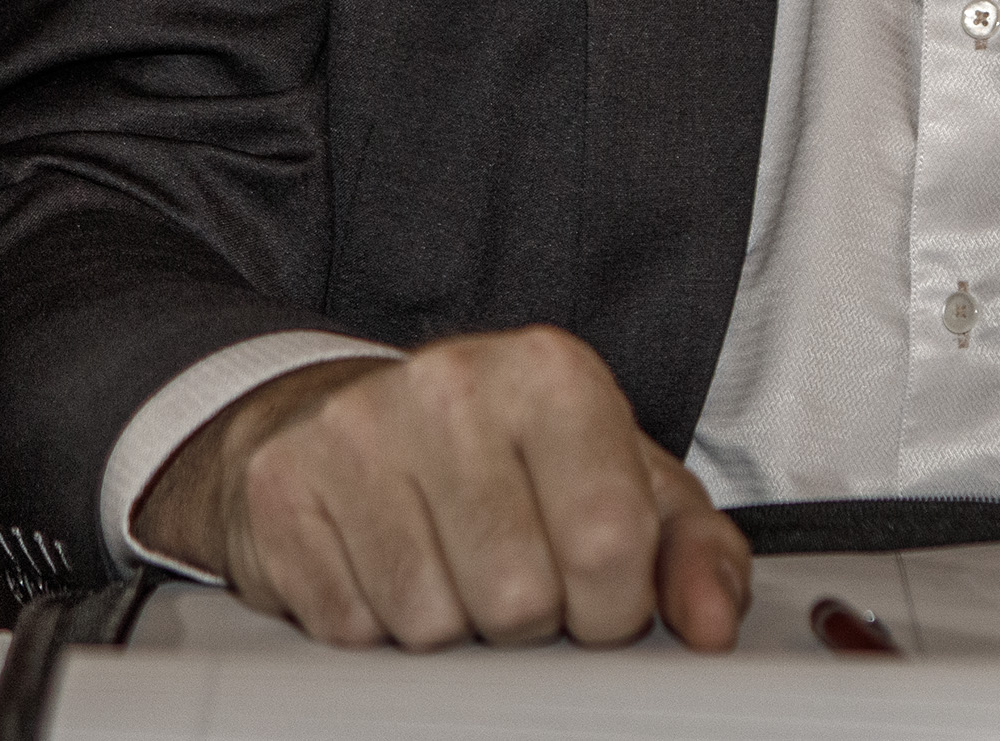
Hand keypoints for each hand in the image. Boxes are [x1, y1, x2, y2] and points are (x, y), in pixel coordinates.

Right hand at [131, 326, 750, 649]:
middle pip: (518, 597)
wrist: (356, 420)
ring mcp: (361, 428)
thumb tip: (714, 621)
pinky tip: (386, 568)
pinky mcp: (284, 485)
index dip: (611, 606)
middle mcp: (456, 381)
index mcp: (554, 372)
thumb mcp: (620, 484)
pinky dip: (375, 625)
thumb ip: (692, 550)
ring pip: (431, 623)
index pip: (608, 540)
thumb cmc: (509, 459)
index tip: (597, 595)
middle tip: (513, 581)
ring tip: (452, 569)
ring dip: (450, 627)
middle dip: (526, 620)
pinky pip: (350, 626)